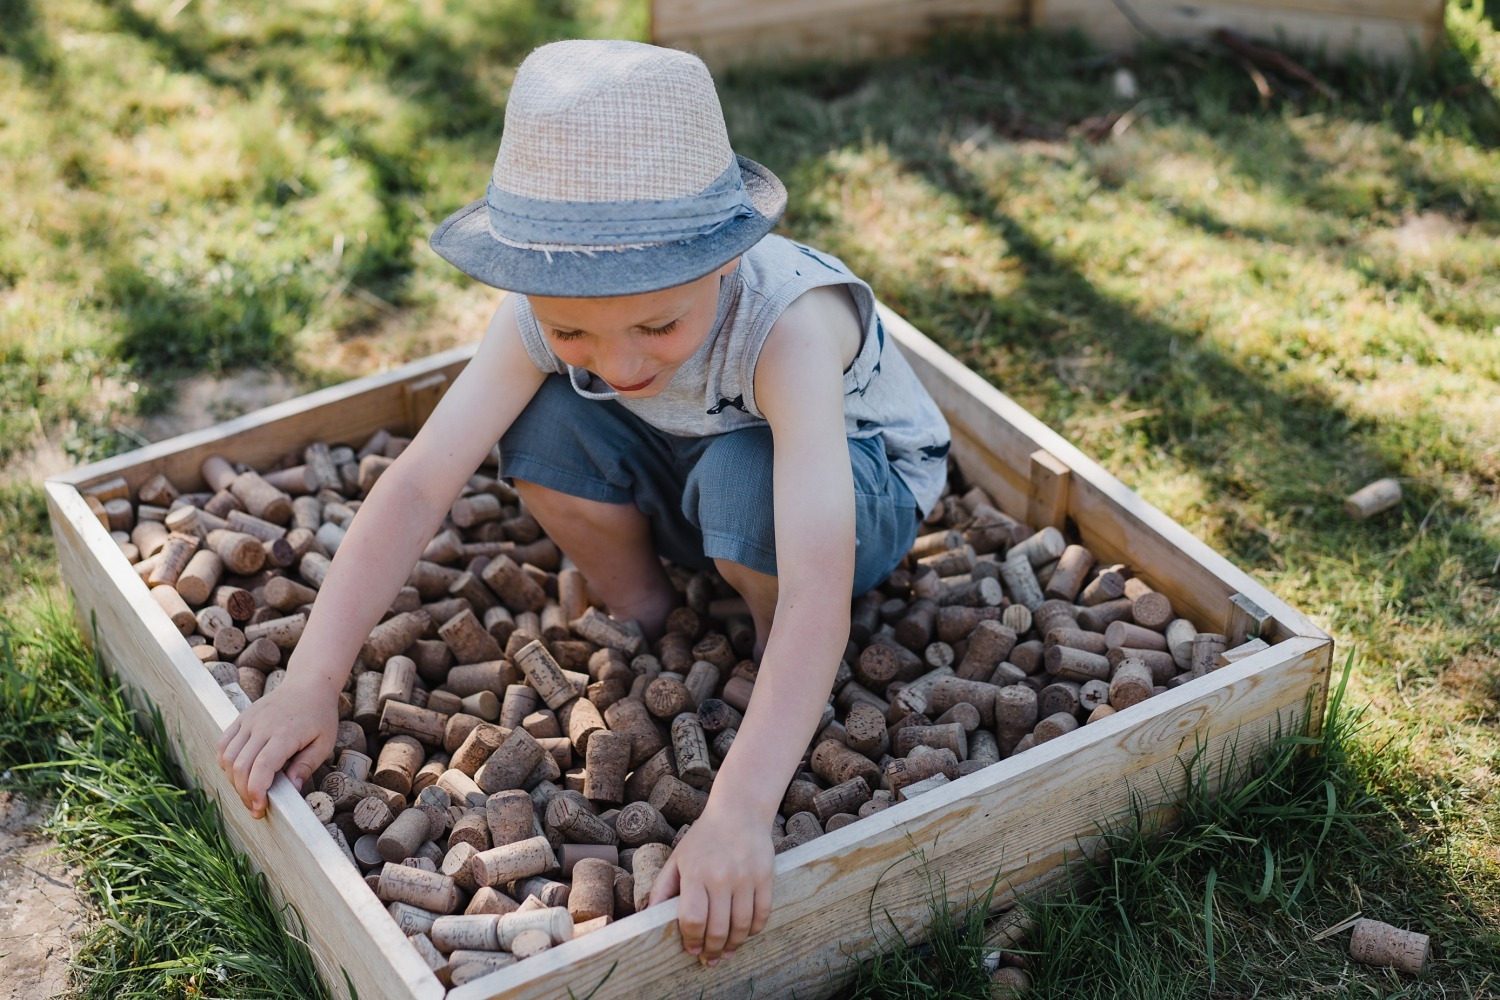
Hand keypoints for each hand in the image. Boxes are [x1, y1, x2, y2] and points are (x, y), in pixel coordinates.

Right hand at [215, 676, 337, 818]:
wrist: (308, 684)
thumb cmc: (319, 715)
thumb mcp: (324, 742)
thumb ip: (306, 766)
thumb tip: (292, 790)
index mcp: (285, 734)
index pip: (262, 767)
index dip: (256, 792)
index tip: (260, 808)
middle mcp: (262, 726)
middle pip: (241, 766)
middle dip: (244, 793)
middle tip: (256, 807)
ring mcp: (249, 721)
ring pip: (227, 757)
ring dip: (233, 781)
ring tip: (248, 792)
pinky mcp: (241, 718)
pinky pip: (223, 744)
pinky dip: (225, 763)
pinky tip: (237, 774)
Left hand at [649, 799, 773, 964]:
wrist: (739, 812)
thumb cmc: (703, 839)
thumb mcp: (677, 859)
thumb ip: (663, 889)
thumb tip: (649, 918)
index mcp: (696, 873)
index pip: (693, 919)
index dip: (691, 940)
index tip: (691, 950)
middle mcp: (721, 876)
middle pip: (717, 928)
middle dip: (712, 950)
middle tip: (708, 959)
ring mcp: (746, 877)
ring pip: (741, 926)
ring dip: (733, 945)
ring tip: (726, 952)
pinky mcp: (765, 876)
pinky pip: (762, 914)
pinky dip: (753, 930)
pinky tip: (744, 934)